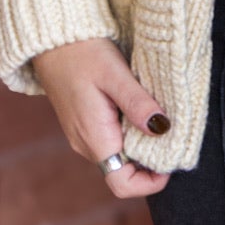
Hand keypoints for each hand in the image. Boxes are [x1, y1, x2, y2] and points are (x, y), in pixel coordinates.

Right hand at [30, 37, 171, 199]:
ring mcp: (83, 135)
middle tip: (173, 134)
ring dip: (142, 146)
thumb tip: (162, 128)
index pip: (122, 184)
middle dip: (151, 162)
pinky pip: (112, 141)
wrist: (51, 40)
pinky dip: (131, 134)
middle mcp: (86, 144)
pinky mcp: (84, 124)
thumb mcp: (114, 75)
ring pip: (119, 157)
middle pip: (124, 172)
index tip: (172, 161)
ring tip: (159, 119)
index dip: (150, 182)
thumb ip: (137, 104)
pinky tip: (141, 111)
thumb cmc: (81, 53)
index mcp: (94, 138)